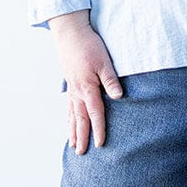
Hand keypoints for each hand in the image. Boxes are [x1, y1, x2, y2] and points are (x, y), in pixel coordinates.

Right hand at [48, 10, 123, 153]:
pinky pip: (68, 106)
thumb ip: (111, 80)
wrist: (70, 34)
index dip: (98, 130)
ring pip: (71, 115)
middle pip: (80, 119)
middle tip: (81, 153)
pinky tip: (69, 123)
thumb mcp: (104, 61)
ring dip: (72, 130)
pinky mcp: (69, 84)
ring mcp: (71, 89)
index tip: (100, 144)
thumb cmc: (89, 46)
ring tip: (73, 145)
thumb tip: (118, 96)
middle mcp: (77, 92)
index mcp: (87, 88)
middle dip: (81, 136)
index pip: (95, 113)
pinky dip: (68, 118)